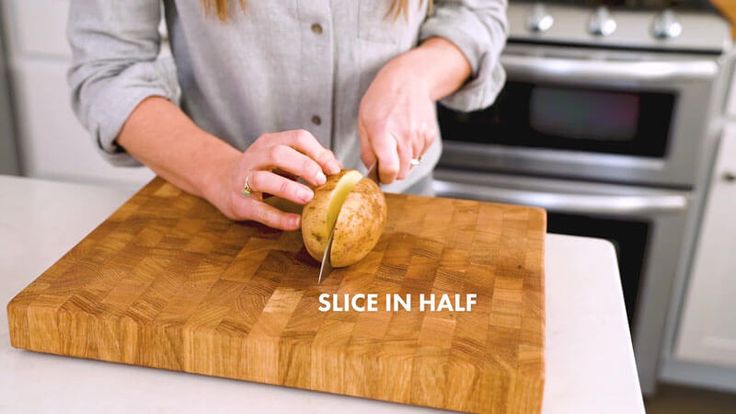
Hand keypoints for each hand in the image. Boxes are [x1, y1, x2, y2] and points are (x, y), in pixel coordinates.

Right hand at [205, 129, 340, 230]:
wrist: (221, 181)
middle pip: (279, 153)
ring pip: (263, 178)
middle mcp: (255, 157)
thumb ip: (308, 159)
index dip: (318, 152)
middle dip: (304, 166)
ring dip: (288, 187)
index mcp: (270, 142)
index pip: (297, 138)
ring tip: (308, 197)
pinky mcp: (239, 202)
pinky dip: (278, 217)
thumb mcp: (281, 158)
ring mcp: (244, 179)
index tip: (333, 169)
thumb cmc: (261, 170)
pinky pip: (258, 209)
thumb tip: (337, 166)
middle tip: (321, 181)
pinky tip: (296, 222)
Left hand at [358, 38, 471, 183]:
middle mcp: (404, 135)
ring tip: (396, 140)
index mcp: (382, 131)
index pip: (390, 169)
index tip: (381, 175)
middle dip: (393, 172)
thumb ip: (366, 150)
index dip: (385, 178)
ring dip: (403, 160)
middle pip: (402, 172)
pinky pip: (420, 155)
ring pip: (411, 165)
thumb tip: (372, 170)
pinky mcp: (430, 135)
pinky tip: (406, 134)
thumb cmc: (382, 99)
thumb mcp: (364, 121)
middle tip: (386, 160)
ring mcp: (419, 135)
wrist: (409, 79)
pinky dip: (412, 151)